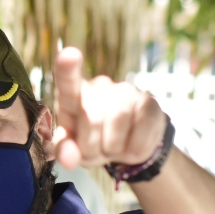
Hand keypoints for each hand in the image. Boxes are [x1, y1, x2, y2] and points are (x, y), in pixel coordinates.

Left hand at [51, 46, 167, 169]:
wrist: (129, 146)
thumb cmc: (93, 142)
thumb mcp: (74, 150)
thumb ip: (64, 152)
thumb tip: (68, 158)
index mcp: (73, 97)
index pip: (68, 83)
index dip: (68, 71)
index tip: (69, 55)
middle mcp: (99, 87)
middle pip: (91, 119)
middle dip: (91, 146)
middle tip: (96, 151)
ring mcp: (126, 92)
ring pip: (117, 123)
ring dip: (112, 148)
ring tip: (113, 147)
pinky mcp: (150, 103)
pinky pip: (140, 135)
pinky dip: (133, 151)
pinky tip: (132, 146)